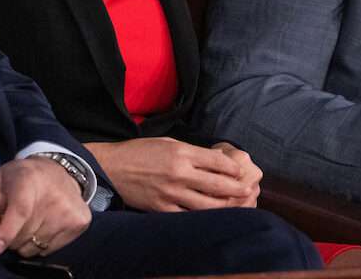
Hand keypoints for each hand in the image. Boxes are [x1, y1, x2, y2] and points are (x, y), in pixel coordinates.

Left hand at [0, 157, 89, 258]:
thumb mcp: (2, 178)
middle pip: (25, 234)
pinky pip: (50, 249)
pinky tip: (40, 228)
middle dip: (10, 239)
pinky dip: (40, 245)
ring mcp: (69, 210)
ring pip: (36, 246)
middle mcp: (53, 195)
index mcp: (29, 180)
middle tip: (7, 230)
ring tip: (25, 227)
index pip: (21, 210)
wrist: (57, 171)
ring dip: (25, 243)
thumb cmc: (22, 178)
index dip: (7, 231)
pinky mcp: (80, 222)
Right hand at [84, 137, 260, 212]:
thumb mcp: (167, 142)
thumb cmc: (139, 152)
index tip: (241, 171)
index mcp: (181, 152)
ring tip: (237, 206)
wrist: (111, 167)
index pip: (217, 162)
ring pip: (208, 205)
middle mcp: (179, 173)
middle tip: (249, 191)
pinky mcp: (162, 209)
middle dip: (237, 189)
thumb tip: (214, 161)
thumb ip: (190, 152)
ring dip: (226, 206)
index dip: (234, 168)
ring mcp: (171, 193)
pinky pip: (188, 216)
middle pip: (218, 185)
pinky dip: (202, 218)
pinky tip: (212, 217)